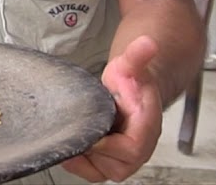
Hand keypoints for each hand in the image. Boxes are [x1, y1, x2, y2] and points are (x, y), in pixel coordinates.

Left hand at [62, 35, 162, 182]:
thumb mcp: (131, 64)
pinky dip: (77, 164)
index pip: (130, 148)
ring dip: (81, 159)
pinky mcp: (110, 161)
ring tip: (68, 138)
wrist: (133, 89)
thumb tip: (147, 43)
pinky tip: (68, 146)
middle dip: (89, 152)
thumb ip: (138, 55)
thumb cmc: (133, 81)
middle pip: (112, 165)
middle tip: (70, 133)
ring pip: (98, 171)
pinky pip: (91, 172)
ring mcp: (124, 158)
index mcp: (146, 127)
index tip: (89, 132)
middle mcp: (138, 148)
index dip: (107, 145)